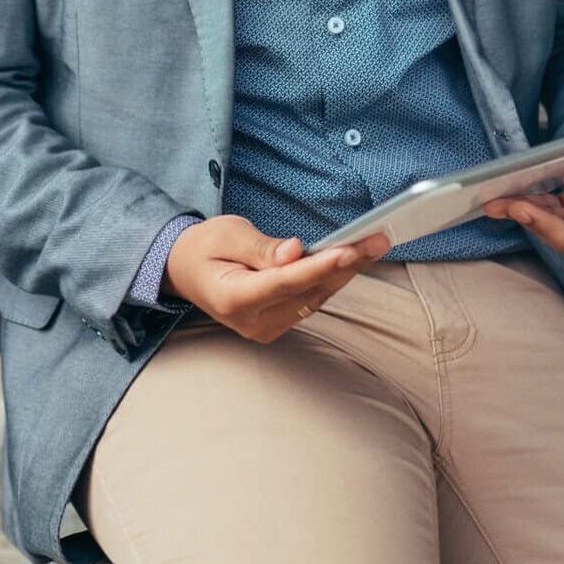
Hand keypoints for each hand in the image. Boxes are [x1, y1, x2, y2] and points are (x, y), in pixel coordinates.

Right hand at [164, 215, 391, 344]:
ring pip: (316, 298)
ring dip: (346, 272)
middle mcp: (252, 322)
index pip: (284, 283)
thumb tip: (296, 252)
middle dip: (346, 265)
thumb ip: (261, 248)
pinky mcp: (278, 324)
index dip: (319, 267)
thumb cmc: (204, 247)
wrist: (185, 270)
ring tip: (375, 244)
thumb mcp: (226, 235)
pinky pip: (311, 301)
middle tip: (378, 240)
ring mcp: (266, 328)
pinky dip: (332, 279)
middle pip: (308, 293)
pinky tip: (353, 259)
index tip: (349, 251)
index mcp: (232, 299)